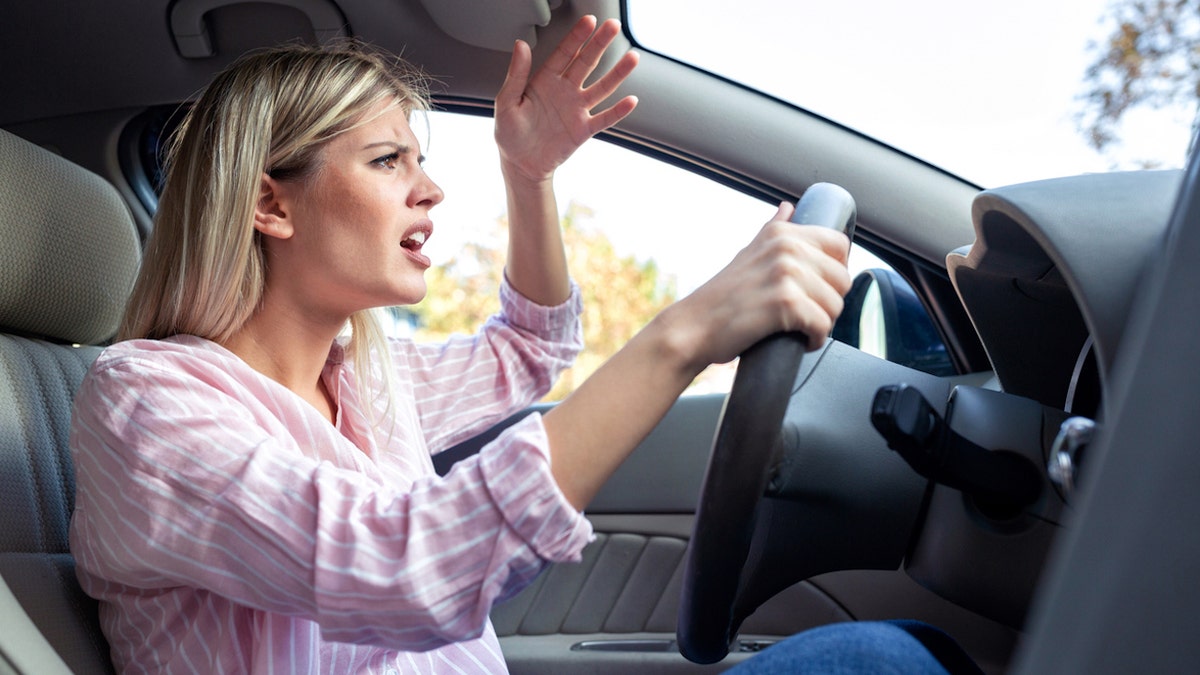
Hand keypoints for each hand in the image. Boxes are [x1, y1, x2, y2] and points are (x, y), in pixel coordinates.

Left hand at [494, 15, 638, 184]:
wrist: (521, 165)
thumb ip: (515, 75)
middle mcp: (565, 91)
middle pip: (586, 63)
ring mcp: (577, 109)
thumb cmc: (510, 134)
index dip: (577, 37)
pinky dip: (618, 111)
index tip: (589, 21)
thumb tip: (520, 45)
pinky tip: (631, 101)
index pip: (564, 53)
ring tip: (632, 57)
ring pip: (601, 87)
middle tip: (613, 26)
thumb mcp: (506, 103)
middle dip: (600, 44)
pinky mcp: (584, 129)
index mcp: (545, 81)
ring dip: (617, 73)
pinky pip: (604, 118)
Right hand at [666, 202, 853, 369]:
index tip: (817, 289)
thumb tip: (788, 207)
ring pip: (835, 305)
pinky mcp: (785, 303)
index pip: (840, 245)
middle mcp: (786, 248)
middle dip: (829, 302)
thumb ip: (773, 230)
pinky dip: (814, 340)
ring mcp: (786, 274)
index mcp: (782, 233)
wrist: (693, 327)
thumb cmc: (721, 297)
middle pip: (842, 279)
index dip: (835, 272)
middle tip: (804, 314)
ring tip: (799, 328)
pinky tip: (800, 340)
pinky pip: (822, 325)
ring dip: (822, 323)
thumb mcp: (749, 252)